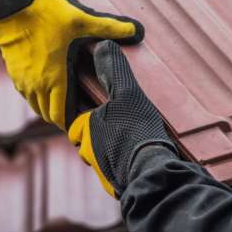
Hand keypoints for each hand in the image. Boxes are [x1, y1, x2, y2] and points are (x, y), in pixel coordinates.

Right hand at [0, 0, 143, 130]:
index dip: (74, 123)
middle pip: (48, 114)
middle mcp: (35, 85)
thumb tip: (138, 30)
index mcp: (54, 78)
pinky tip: (49, 84)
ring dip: (49, 107)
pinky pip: (26, 94)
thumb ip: (111, 27)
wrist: (9, 5)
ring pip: (35, 106)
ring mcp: (21, 80)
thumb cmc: (45, 13)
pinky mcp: (13, 72)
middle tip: (80, 113)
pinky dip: (37, 96)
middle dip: (63, 117)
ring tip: (66, 101)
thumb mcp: (82, 19)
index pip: (62, 116)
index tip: (86, 121)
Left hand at [69, 41, 176, 197]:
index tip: (109, 112)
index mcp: (84, 128)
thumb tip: (103, 44)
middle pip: (91, 140)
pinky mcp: (118, 187)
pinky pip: (118, 173)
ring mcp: (102, 173)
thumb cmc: (137, 131)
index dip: (92, 115)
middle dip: (103, 136)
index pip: (79, 121)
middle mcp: (88, 153)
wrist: (152, 173)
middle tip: (126, 126)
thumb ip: (114, 71)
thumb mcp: (128, 93)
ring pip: (105, 157)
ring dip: (115, 152)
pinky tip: (142, 159)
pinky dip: (126, 166)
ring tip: (136, 142)